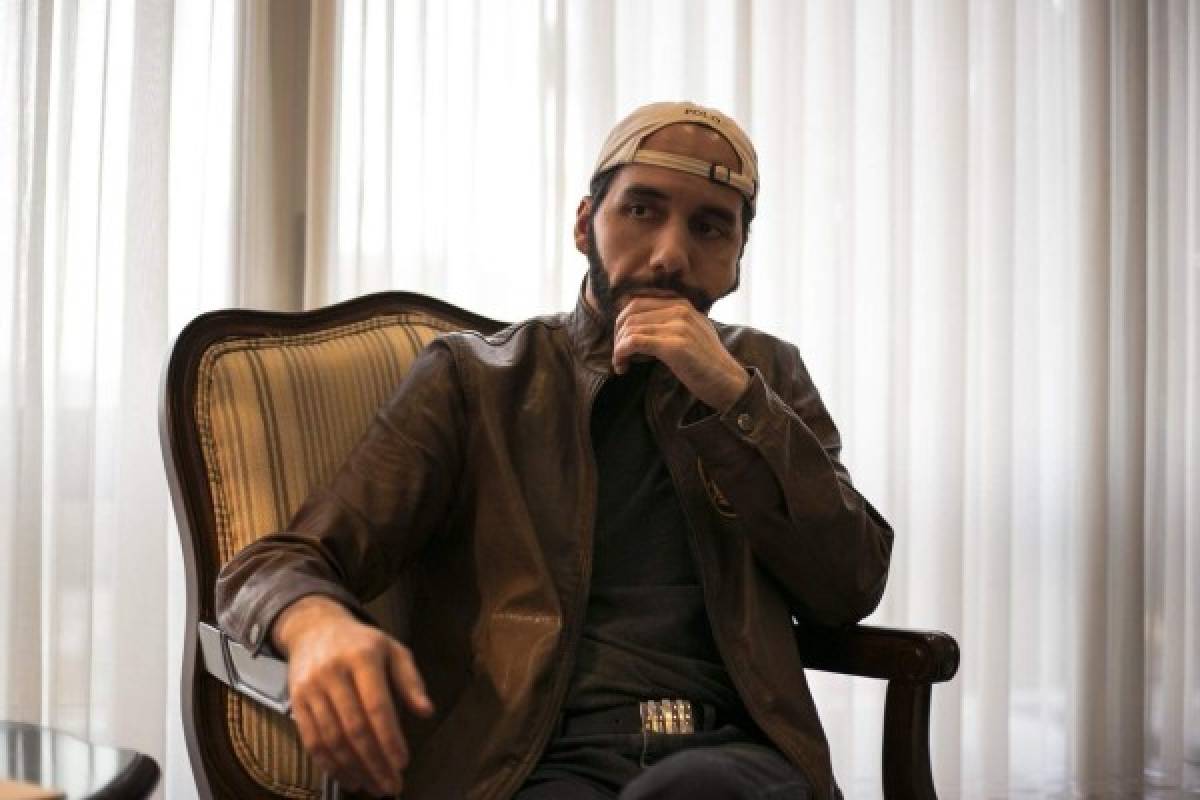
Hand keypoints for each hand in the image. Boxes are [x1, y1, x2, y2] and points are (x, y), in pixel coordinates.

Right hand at [272, 595, 433, 795]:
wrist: (314, 628)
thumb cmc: (361, 642)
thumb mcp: (393, 649)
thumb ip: (411, 680)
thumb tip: (426, 711)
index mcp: (362, 658)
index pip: (377, 706)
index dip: (389, 739)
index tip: (402, 762)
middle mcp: (333, 673)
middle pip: (354, 728)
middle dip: (374, 762)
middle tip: (390, 785)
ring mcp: (311, 688)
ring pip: (331, 739)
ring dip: (353, 769)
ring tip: (372, 786)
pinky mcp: (296, 701)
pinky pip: (311, 740)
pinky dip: (329, 764)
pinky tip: (347, 776)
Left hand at [612, 292, 749, 411]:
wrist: (729, 382)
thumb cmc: (707, 364)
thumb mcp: (691, 333)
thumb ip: (670, 324)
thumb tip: (636, 327)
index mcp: (682, 305)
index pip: (637, 302)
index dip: (622, 323)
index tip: (621, 343)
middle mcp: (680, 310)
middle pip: (630, 314)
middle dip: (617, 335)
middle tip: (618, 356)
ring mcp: (678, 326)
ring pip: (630, 328)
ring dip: (618, 348)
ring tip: (620, 364)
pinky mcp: (674, 345)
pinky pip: (634, 342)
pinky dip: (621, 354)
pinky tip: (623, 367)